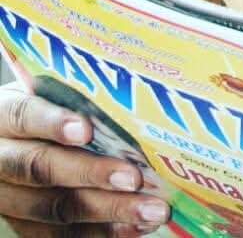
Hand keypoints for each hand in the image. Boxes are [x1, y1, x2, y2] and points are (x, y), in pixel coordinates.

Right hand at [0, 82, 169, 236]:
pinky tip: (134, 228)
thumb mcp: (47, 96)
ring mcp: (7, 198)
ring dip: (107, 211)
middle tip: (134, 178)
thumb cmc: (46, 108)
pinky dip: (100, 233)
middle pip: (40, 169)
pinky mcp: (21, 225)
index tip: (86, 129)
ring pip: (52, 209)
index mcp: (3, 118)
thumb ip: (75, 98)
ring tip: (150, 211)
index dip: (53, 123)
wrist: (13, 142)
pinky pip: (56, 236)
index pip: (23, 116)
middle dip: (91, 174)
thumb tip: (132, 104)